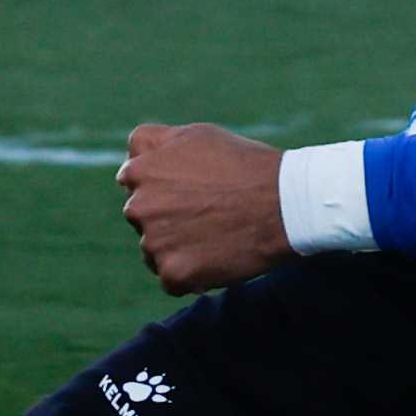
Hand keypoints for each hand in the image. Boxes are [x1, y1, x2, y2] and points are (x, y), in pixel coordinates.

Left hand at [117, 122, 294, 295]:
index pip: (133, 180)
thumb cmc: (246, 166)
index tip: (191, 188)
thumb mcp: (195, 135)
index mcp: (139, 170)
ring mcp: (153, 242)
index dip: (164, 183)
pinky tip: (218, 257)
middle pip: (143, 217)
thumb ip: (154, 145)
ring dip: (178, 247)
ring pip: (155, 250)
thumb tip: (129, 162)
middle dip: (166, 217)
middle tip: (208, 213)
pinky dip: (192, 275)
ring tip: (216, 235)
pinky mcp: (173, 273)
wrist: (285, 203)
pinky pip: (172, 280)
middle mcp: (138, 206)